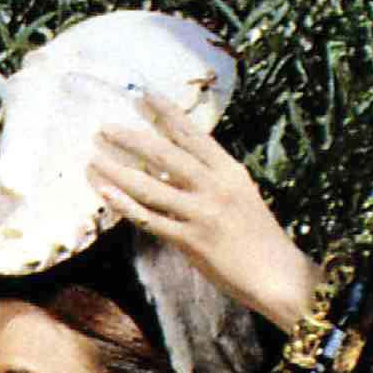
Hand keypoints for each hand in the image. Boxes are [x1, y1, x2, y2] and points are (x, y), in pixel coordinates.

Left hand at [89, 93, 321, 332]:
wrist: (279, 277)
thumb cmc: (260, 240)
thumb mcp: (242, 197)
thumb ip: (211, 181)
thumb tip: (172, 172)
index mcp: (229, 171)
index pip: (191, 134)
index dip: (165, 112)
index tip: (142, 95)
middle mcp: (215, 187)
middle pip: (164, 154)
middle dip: (131, 138)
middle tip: (104, 127)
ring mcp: (203, 214)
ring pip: (151, 186)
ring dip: (118, 170)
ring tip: (93, 159)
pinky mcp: (192, 242)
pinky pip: (151, 219)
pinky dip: (126, 205)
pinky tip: (106, 192)